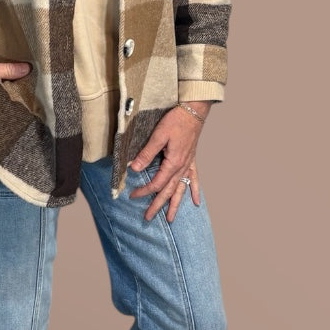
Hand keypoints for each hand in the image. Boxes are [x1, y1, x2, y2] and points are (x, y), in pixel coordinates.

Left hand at [128, 102, 210, 221]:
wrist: (193, 111)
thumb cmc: (176, 121)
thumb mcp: (158, 136)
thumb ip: (147, 153)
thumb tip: (135, 168)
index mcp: (173, 163)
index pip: (157, 183)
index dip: (144, 191)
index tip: (133, 195)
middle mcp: (182, 167)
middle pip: (169, 191)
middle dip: (158, 205)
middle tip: (148, 217)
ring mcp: (188, 165)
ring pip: (181, 189)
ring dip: (175, 204)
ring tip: (171, 218)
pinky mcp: (191, 160)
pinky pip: (194, 179)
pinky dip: (195, 191)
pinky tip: (196, 202)